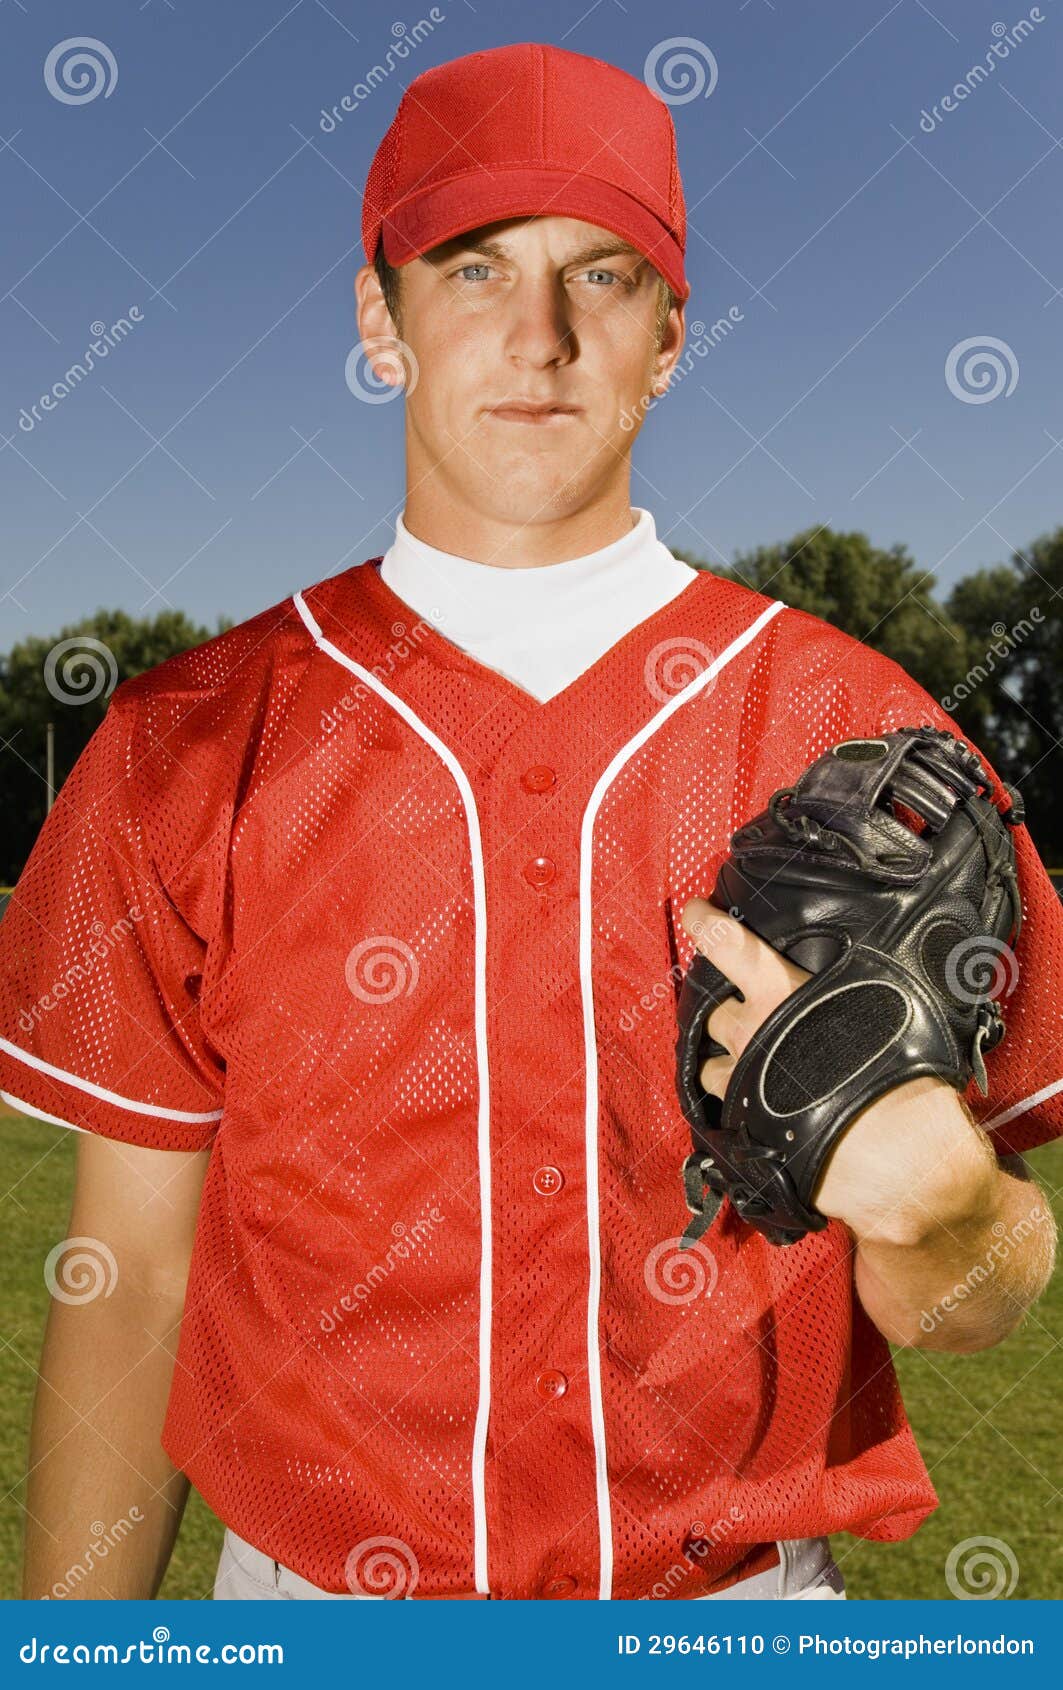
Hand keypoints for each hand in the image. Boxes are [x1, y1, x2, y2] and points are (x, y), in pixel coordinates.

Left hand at [679, 896, 993, 1242]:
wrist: (885, 1144)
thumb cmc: (893, 1067)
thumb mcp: (878, 1007)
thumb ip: (857, 984)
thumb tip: (871, 972)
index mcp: (777, 989)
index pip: (726, 943)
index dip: (704, 922)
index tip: (694, 911)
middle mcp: (749, 1029)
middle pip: (713, 1011)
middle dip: (724, 1012)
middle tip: (744, 1015)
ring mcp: (740, 1077)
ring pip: (709, 1064)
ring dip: (722, 1063)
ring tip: (746, 1068)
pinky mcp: (743, 1121)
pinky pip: (724, 1108)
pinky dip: (733, 1104)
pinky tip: (754, 1109)